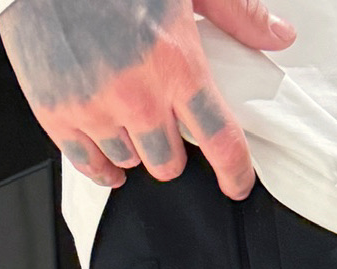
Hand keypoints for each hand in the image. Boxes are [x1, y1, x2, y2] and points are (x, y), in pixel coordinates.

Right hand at [0, 0, 295, 198]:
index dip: (235, 172)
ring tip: (131, 117)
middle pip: (170, 162)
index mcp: (175, 63)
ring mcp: (94, 109)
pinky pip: (88, 165)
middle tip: (167, 122)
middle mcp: (136, 95)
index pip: (220, 141)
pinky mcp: (57, 113)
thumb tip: (279, 37)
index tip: (237, 183)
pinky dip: (102, 165)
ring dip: (137, 147)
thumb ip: (238, 13)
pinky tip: (108, 155)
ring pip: (131, 162)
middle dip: (175, 148)